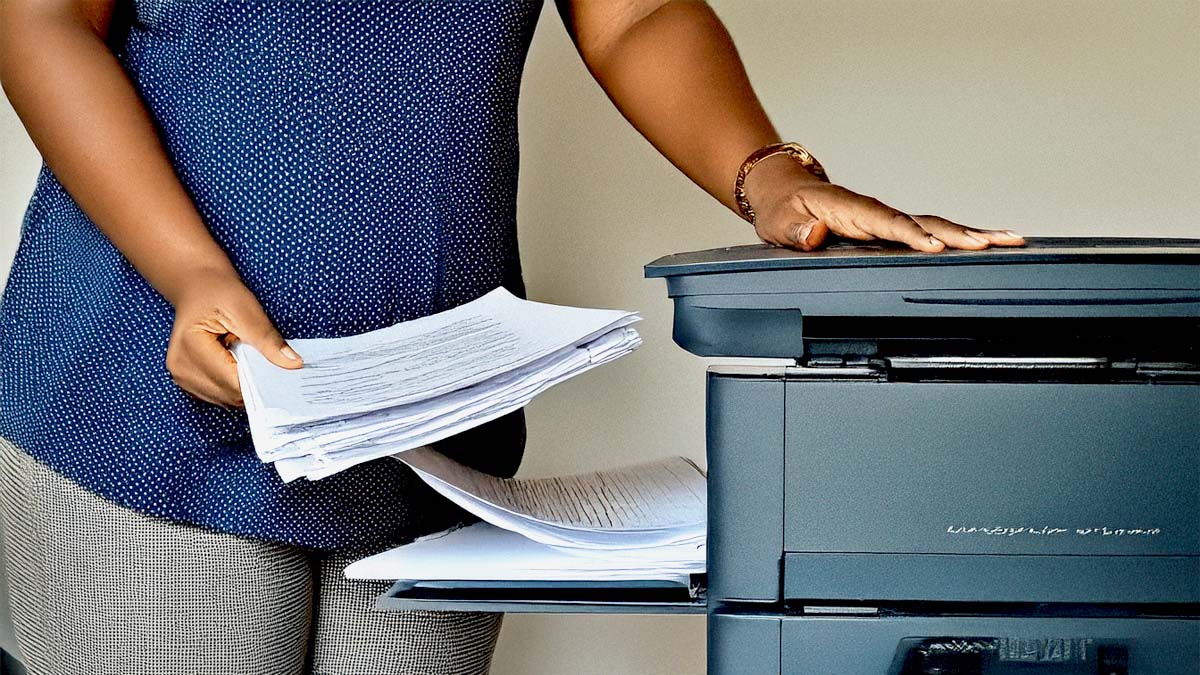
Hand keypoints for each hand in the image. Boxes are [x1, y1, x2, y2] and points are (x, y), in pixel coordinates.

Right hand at [165, 269, 301, 407]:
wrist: (198, 287)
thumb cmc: (219, 293)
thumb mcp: (247, 310)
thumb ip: (268, 341)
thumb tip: (293, 364)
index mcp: (190, 349)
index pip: (233, 383)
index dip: (261, 383)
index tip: (284, 379)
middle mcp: (181, 369)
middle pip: (230, 396)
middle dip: (255, 386)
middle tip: (275, 370)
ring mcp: (182, 377)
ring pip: (226, 400)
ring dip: (245, 387)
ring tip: (254, 363)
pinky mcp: (188, 381)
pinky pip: (220, 395)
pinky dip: (236, 386)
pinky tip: (243, 368)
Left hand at [742, 156, 1024, 251]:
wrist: (782, 191)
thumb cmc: (781, 208)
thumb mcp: (778, 221)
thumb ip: (796, 229)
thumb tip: (816, 233)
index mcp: (851, 210)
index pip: (888, 224)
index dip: (913, 235)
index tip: (938, 247)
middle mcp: (875, 212)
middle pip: (925, 222)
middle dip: (961, 233)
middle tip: (998, 242)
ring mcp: (886, 220)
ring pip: (935, 226)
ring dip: (972, 233)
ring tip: (1012, 241)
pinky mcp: (890, 228)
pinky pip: (928, 231)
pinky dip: (959, 238)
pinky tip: (987, 243)